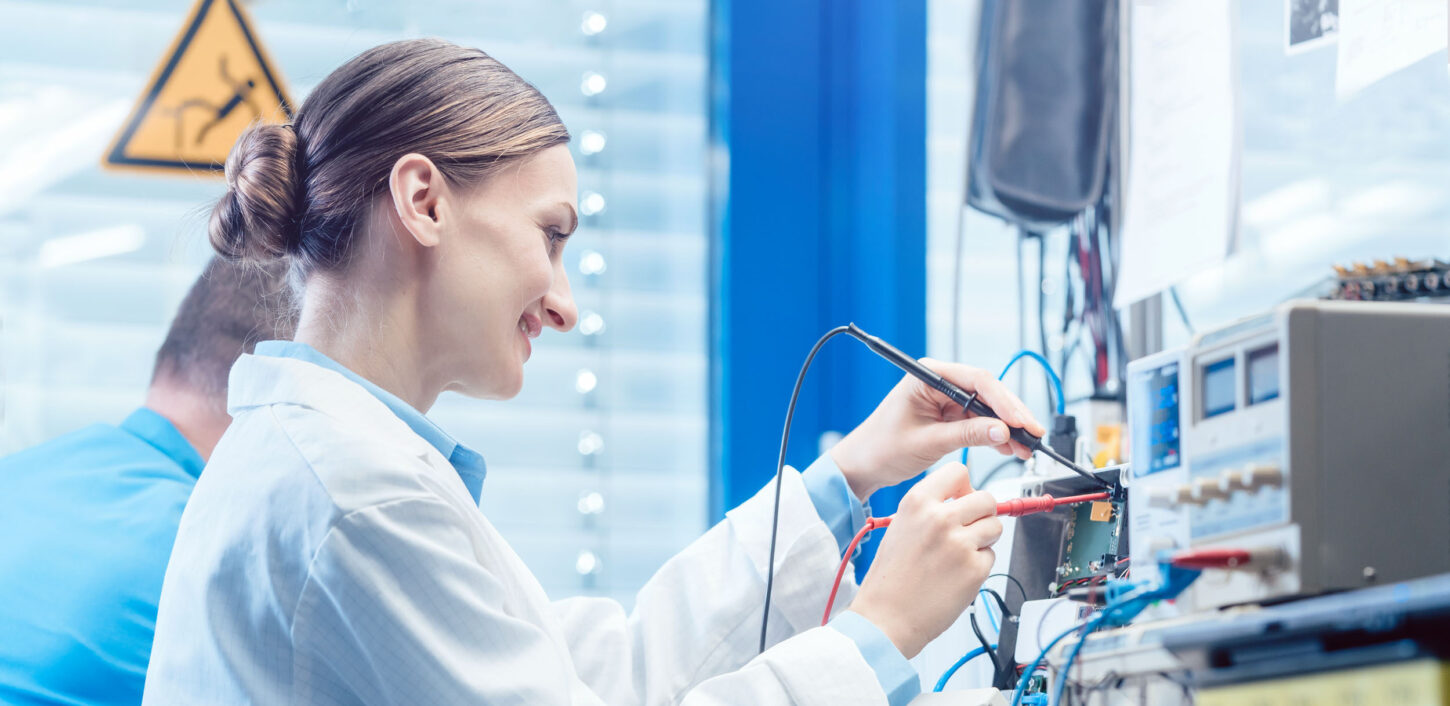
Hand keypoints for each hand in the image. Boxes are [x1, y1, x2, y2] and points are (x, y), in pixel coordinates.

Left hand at [830, 358, 1046, 500]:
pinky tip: (1010, 448)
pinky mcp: (949, 414)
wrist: (863, 466)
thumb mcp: (928, 442)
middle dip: (1012, 415)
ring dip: (1008, 427)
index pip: (977, 381)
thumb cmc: (882, 448)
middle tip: (1034, 435)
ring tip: (1026, 447)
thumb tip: (1003, 431)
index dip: (1004, 402)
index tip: (1022, 423)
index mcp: (927, 376)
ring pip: (988, 408)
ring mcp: (946, 398)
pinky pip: (979, 421)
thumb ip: (966, 435)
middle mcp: (939, 381)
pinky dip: (996, 435)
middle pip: (988, 392)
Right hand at [847, 462, 1000, 658]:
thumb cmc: (891, 577)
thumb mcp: (901, 526)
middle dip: (982, 514)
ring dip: (984, 539)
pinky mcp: (974, 568)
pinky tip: (956, 575)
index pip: (958, 471)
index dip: (965, 486)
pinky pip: (991, 556)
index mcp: (917, 502)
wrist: (886, 617)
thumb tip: (966, 499)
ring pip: (995, 526)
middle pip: (986, 499)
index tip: (964, 498)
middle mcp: (939, 518)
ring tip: (958, 555)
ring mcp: (959, 543)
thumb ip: (932, 509)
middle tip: (967, 531)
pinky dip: (979, 565)